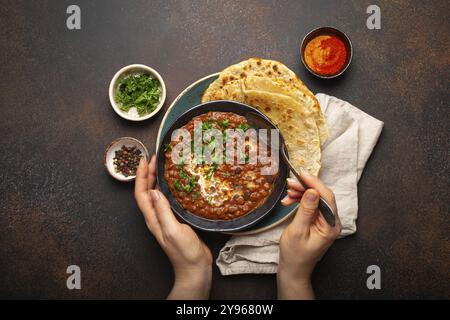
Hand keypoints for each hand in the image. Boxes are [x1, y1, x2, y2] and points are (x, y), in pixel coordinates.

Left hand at [134, 156, 212, 299]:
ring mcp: (165, 218)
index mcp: (153, 218)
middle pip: (147, 192)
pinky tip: (176, 183)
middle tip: (154, 158)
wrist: (195, 267)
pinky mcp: (175, 220)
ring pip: (157, 195)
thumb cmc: (184, 252)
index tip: (144, 161)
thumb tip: (154, 191)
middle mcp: (156, 217)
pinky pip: (168, 200)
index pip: (141, 194)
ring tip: (163, 166)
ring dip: (157, 179)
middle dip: (148, 174)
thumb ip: (163, 211)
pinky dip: (169, 188)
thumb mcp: (173, 230)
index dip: (141, 176)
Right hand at [277, 171, 341, 299]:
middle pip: (321, 196)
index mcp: (331, 226)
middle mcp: (331, 222)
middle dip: (305, 187)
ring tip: (287, 193)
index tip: (302, 174)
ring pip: (315, 199)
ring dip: (301, 193)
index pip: (326, 198)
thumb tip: (312, 191)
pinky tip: (289, 201)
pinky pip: (311, 205)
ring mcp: (325, 221)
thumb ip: (306, 210)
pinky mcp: (318, 221)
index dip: (314, 183)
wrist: (293, 269)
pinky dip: (299, 200)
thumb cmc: (295, 255)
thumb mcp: (298, 231)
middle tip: (290, 182)